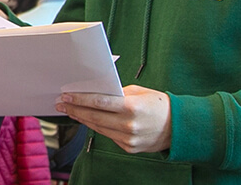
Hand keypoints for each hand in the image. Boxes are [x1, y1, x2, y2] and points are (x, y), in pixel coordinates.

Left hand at [56, 86, 172, 153]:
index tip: (67, 96)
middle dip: (75, 109)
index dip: (80, 100)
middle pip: (94, 117)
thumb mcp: (140, 92)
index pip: (99, 103)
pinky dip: (98, 127)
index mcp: (132, 107)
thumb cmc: (159, 105)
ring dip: (83, 119)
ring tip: (71, 111)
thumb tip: (97, 93)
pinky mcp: (128, 147)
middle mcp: (129, 125)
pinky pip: (108, 136)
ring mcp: (128, 138)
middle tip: (62, 104)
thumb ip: (118, 93)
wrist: (178, 127)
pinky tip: (88, 120)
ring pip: (98, 128)